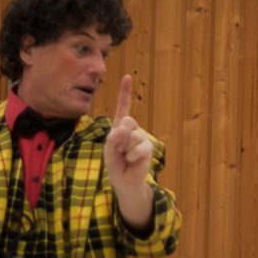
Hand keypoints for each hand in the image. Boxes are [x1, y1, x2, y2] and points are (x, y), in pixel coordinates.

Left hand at [104, 75, 152, 192]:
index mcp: (120, 125)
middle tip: (118, 150)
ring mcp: (142, 137)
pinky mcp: (149, 147)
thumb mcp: (108, 149)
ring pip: (133, 136)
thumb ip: (113, 138)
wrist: (124, 180)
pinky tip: (132, 160)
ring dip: (125, 149)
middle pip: (128, 121)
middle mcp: (133, 128)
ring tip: (125, 156)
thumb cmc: (115, 163)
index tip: (128, 77)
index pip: (123, 106)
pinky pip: (139, 147)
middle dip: (120, 138)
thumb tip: (123, 129)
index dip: (125, 92)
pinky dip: (132, 156)